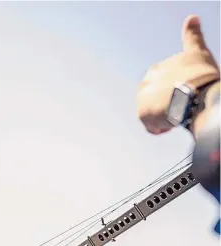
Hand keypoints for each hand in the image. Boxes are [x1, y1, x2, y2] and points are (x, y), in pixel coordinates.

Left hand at [137, 15, 219, 134]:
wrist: (196, 94)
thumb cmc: (202, 75)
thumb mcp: (198, 51)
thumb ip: (193, 35)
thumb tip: (192, 17)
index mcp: (158, 69)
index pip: (160, 80)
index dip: (170, 88)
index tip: (179, 92)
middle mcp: (146, 83)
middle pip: (158, 99)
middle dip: (170, 103)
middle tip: (187, 104)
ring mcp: (143, 97)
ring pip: (156, 112)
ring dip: (168, 115)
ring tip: (183, 112)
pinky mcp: (143, 112)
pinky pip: (153, 126)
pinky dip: (163, 128)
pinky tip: (174, 124)